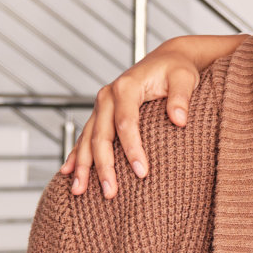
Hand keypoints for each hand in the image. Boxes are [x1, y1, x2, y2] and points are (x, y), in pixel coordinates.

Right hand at [56, 50, 200, 197]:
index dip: (132, 149)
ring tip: (79, 192)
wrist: (167, 59)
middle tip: (110, 193)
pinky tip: (67, 173)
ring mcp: (101, 105)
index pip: (126, 123)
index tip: (141, 173)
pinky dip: (75, 155)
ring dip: (82, 166)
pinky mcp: (101, 113)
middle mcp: (108, 96)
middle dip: (104, 166)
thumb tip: (179, 120)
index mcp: (126, 87)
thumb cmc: (177, 70)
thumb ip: (181, 97)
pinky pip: (85, 137)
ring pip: (87, 139)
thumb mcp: (184, 78)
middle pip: (101, 136)